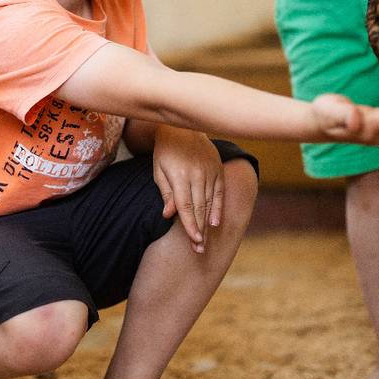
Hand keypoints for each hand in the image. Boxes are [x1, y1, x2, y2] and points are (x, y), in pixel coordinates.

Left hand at [152, 127, 224, 252]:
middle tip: (199, 250)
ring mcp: (209, 171)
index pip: (186, 206)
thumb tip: (168, 215)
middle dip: (199, 231)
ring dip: (207, 224)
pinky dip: (218, 208)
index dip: (190, 226)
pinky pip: (219, 192)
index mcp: (180, 176)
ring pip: (209, 203)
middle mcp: (197, 174)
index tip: (194, 241)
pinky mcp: (218, 169)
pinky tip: (216, 223)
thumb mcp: (159, 170)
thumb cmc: (165, 152)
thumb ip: (166, 193)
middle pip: (199, 208)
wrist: (182, 128)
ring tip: (205, 242)